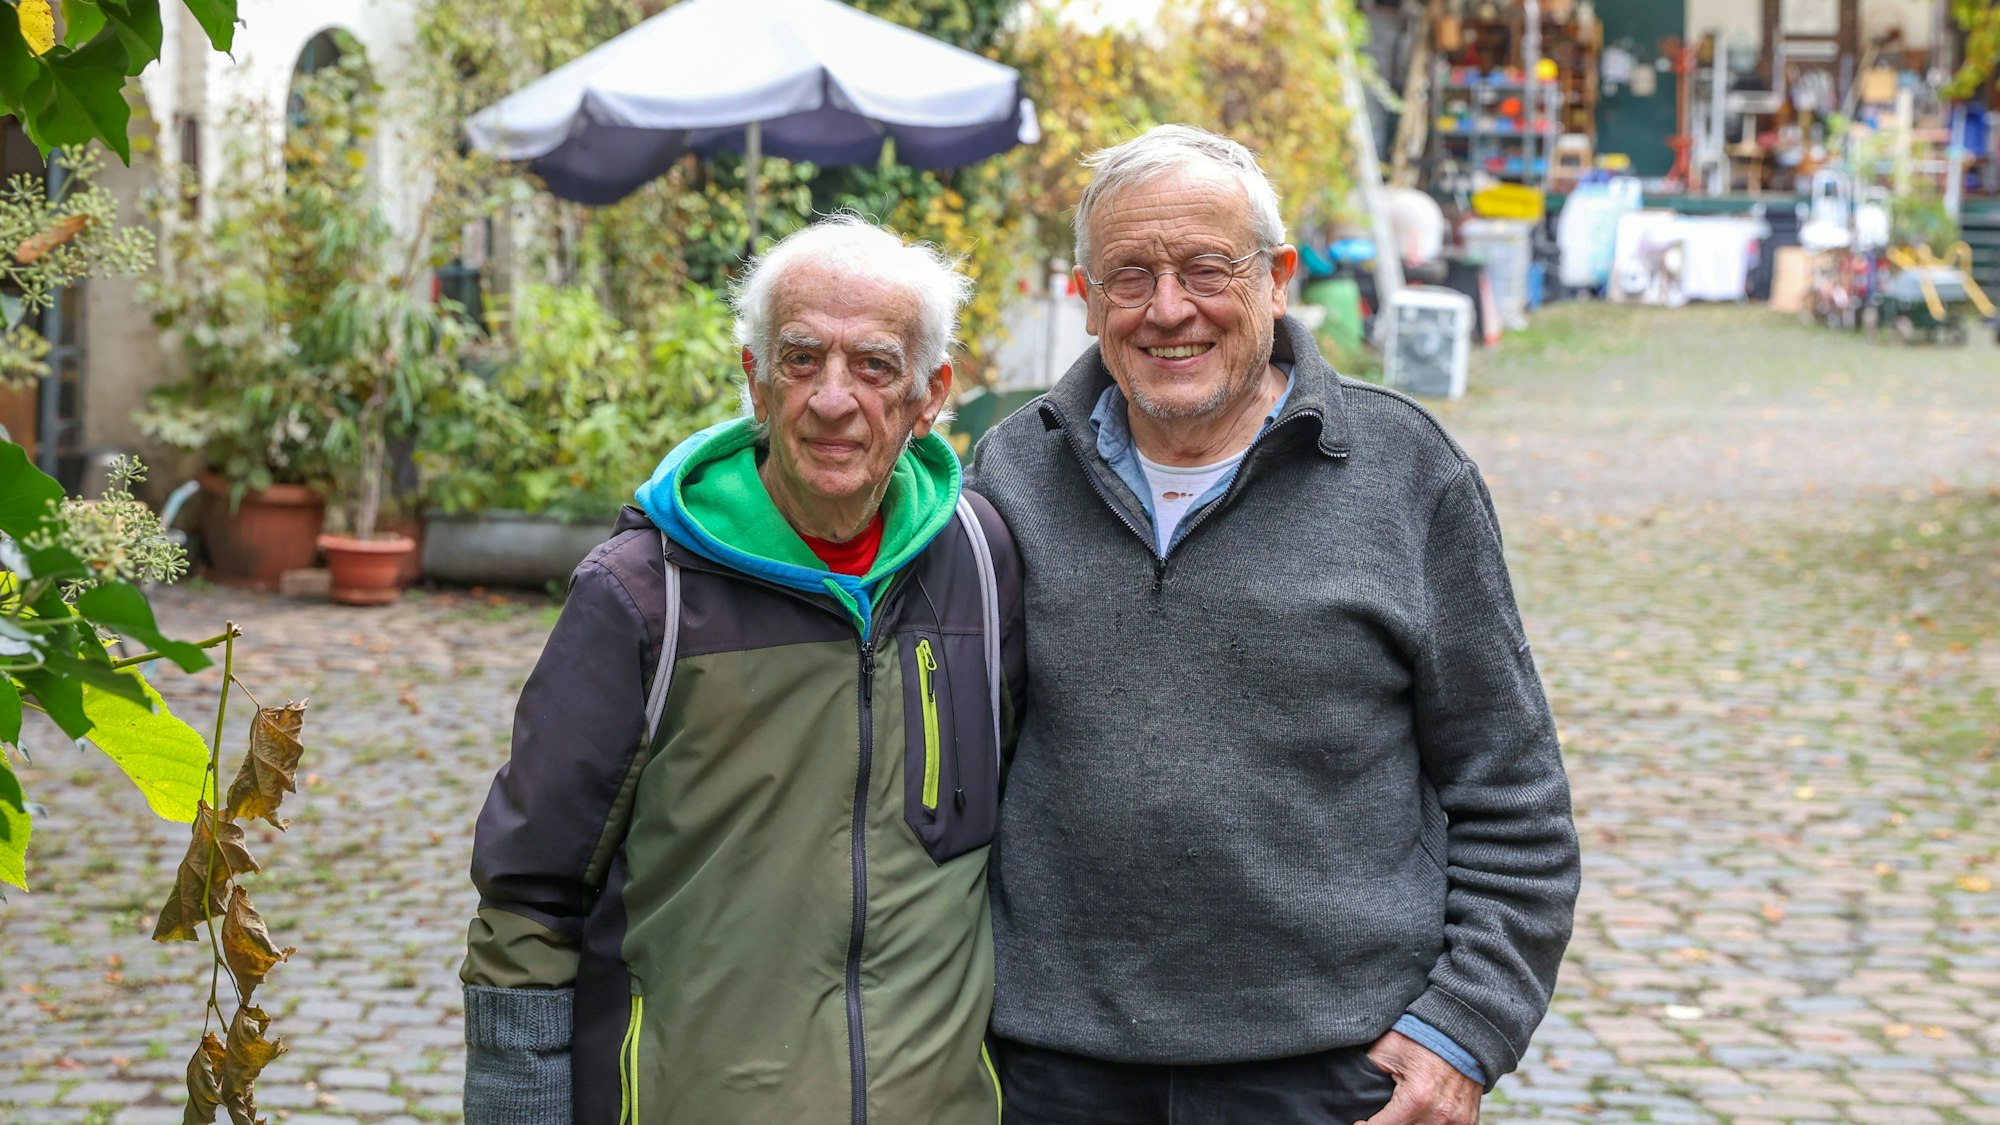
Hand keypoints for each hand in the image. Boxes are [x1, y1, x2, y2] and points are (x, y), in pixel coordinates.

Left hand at [1354, 1030, 1481, 1124]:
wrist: (1460, 1033)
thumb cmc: (1423, 1038)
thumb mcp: (1387, 1050)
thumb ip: (1367, 1072)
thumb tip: (1352, 1088)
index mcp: (1417, 1098)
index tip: (1360, 1122)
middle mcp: (1439, 1115)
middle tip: (1379, 1118)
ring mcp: (1457, 1121)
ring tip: (1397, 1117)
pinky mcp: (1468, 1122)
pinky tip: (1417, 1118)